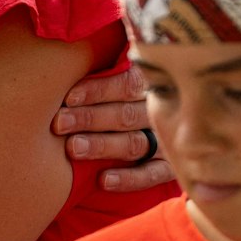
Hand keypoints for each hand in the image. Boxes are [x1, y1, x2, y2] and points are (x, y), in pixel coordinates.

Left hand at [51, 66, 172, 192]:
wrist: (181, 126)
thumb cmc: (129, 97)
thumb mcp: (127, 78)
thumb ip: (107, 70)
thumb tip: (68, 61)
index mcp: (150, 85)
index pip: (125, 85)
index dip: (97, 90)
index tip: (69, 98)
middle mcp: (160, 112)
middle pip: (124, 115)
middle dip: (89, 119)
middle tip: (59, 123)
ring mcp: (167, 140)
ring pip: (133, 143)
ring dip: (102, 146)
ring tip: (74, 148)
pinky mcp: (171, 167)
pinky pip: (152, 175)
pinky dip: (129, 179)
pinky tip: (103, 180)